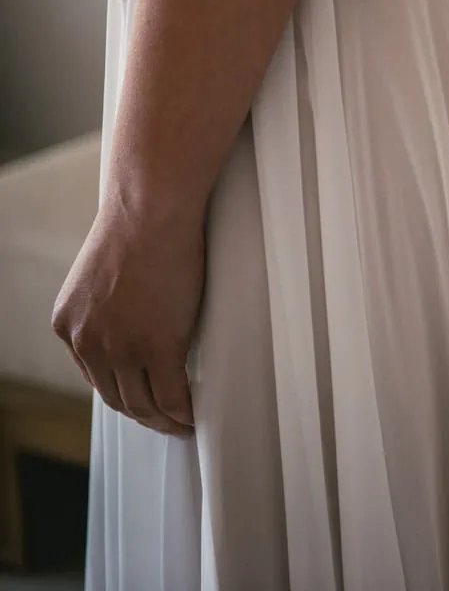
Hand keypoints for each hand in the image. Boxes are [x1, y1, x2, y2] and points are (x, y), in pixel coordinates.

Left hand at [52, 189, 203, 436]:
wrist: (150, 211)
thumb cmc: (139, 227)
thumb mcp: (105, 275)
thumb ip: (111, 305)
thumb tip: (139, 317)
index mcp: (68, 324)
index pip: (94, 375)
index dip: (123, 393)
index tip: (144, 399)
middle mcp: (86, 342)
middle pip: (117, 397)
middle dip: (144, 416)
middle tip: (167, 421)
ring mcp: (120, 347)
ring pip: (143, 404)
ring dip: (165, 420)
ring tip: (184, 423)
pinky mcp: (157, 346)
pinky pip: (172, 395)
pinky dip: (184, 412)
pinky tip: (195, 415)